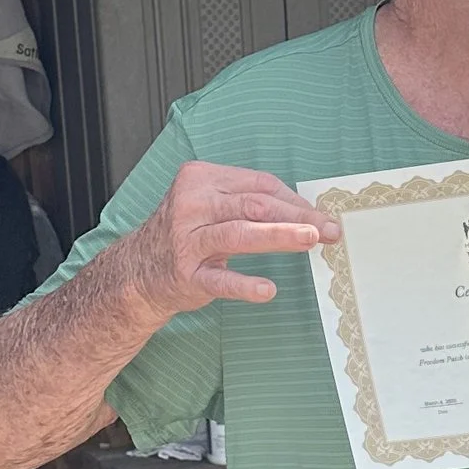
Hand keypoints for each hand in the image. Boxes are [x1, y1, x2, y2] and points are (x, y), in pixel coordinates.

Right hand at [118, 159, 338, 323]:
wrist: (139, 271)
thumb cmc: (188, 233)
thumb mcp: (213, 205)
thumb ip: (251, 203)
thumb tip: (306, 212)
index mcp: (202, 179)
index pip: (259, 185)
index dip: (295, 200)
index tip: (322, 216)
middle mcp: (193, 205)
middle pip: (255, 205)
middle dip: (297, 216)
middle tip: (329, 229)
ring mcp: (188, 240)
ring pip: (240, 233)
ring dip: (279, 236)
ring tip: (311, 240)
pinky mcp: (187, 274)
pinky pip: (220, 279)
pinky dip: (245, 285)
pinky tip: (268, 290)